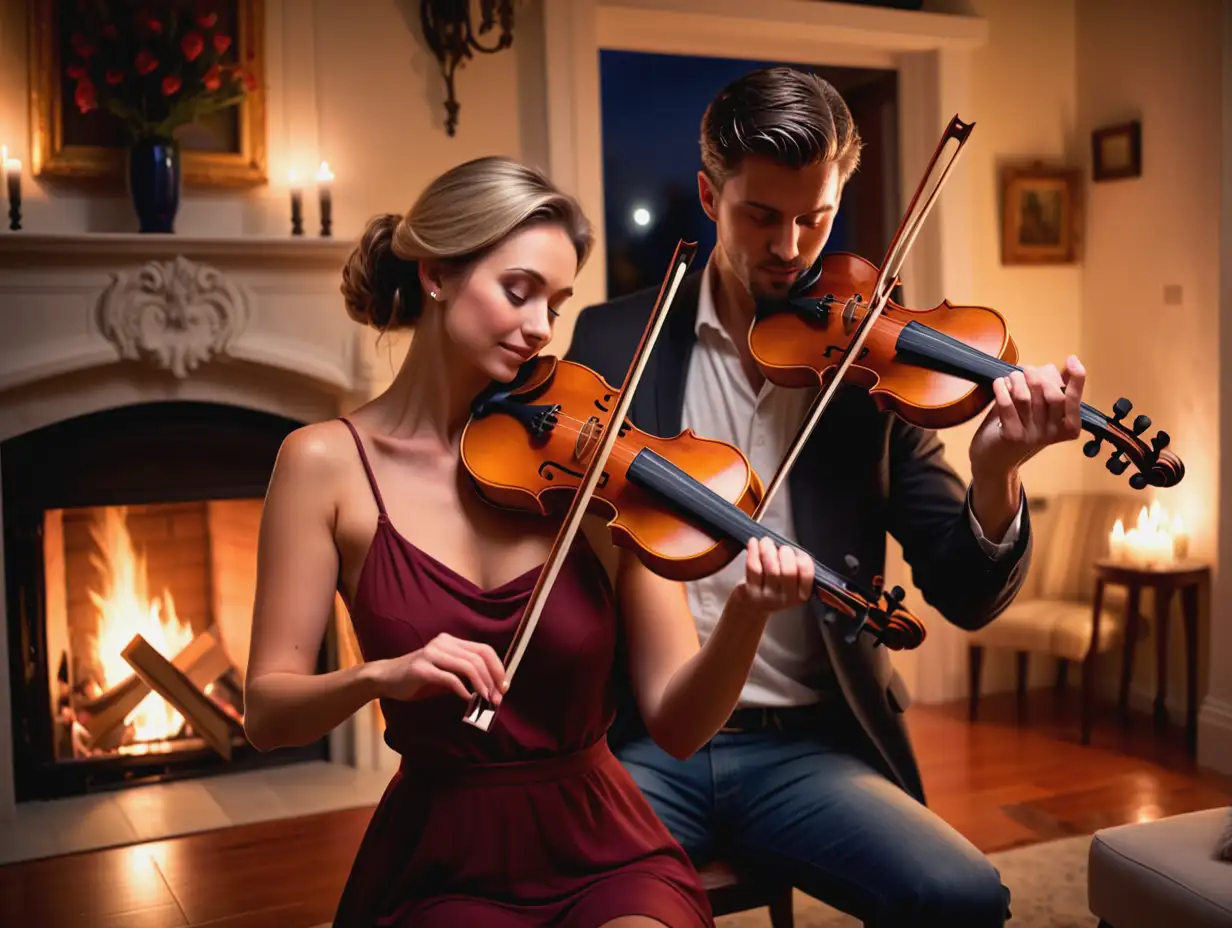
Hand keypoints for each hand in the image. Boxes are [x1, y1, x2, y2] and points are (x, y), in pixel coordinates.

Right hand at [371, 633, 507, 703]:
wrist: (386, 678)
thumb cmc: (418, 679)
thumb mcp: (445, 673)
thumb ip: (465, 676)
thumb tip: (493, 689)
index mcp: (451, 642)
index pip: (484, 649)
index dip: (498, 668)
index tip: (504, 687)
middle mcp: (443, 643)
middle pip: (479, 658)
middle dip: (492, 679)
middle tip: (496, 699)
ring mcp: (432, 653)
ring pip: (467, 666)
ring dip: (480, 685)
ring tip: (484, 700)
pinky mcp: (421, 668)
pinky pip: (449, 678)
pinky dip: (462, 690)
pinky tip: (466, 699)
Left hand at [728, 537, 814, 615]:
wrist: (752, 605)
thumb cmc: (775, 587)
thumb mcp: (793, 581)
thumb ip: (798, 565)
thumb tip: (795, 550)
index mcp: (801, 594)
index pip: (807, 574)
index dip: (803, 559)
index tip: (796, 553)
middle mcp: (785, 598)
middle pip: (788, 572)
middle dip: (786, 554)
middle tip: (782, 548)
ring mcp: (767, 596)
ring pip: (771, 569)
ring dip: (768, 550)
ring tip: (766, 542)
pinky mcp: (751, 592)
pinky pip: (753, 568)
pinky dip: (753, 552)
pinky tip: (753, 542)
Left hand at [969, 356, 1085, 476]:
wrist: (993, 460)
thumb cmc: (1019, 428)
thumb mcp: (1039, 411)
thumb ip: (1051, 390)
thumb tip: (1063, 366)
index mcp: (1066, 427)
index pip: (1074, 401)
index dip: (1077, 380)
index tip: (1073, 360)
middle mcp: (1052, 433)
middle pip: (1052, 396)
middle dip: (1038, 376)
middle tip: (1026, 370)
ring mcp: (1031, 436)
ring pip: (1027, 397)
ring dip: (1017, 380)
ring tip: (1011, 377)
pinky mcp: (1011, 436)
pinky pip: (1007, 404)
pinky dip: (1002, 388)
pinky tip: (999, 383)